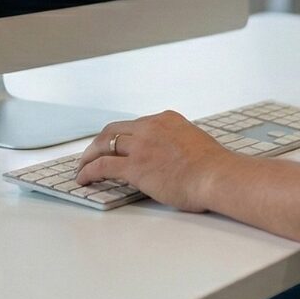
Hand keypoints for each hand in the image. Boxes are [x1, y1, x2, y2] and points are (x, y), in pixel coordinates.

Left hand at [73, 111, 230, 211]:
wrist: (217, 175)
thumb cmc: (213, 167)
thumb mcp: (194, 143)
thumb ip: (177, 145)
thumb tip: (172, 159)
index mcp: (166, 119)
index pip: (134, 125)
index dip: (121, 136)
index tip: (115, 145)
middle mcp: (150, 127)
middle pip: (113, 130)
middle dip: (99, 142)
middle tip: (91, 154)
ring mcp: (141, 145)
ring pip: (103, 145)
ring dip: (88, 156)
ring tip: (82, 168)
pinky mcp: (135, 166)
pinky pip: (102, 166)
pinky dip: (88, 171)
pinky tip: (83, 178)